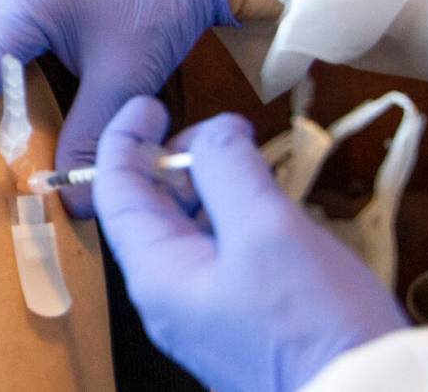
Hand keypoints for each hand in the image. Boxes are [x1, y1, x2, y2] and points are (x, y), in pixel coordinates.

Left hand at [93, 97, 408, 391]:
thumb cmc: (312, 325)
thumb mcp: (267, 230)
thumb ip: (229, 170)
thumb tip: (216, 131)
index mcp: (157, 273)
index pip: (115, 192)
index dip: (124, 140)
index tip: (149, 103)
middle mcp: (171, 292)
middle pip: (152, 206)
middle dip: (177, 157)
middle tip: (223, 130)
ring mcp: (206, 306)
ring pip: (191, 225)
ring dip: (212, 182)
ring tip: (250, 157)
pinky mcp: (242, 313)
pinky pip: (222, 248)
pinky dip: (235, 211)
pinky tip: (268, 198)